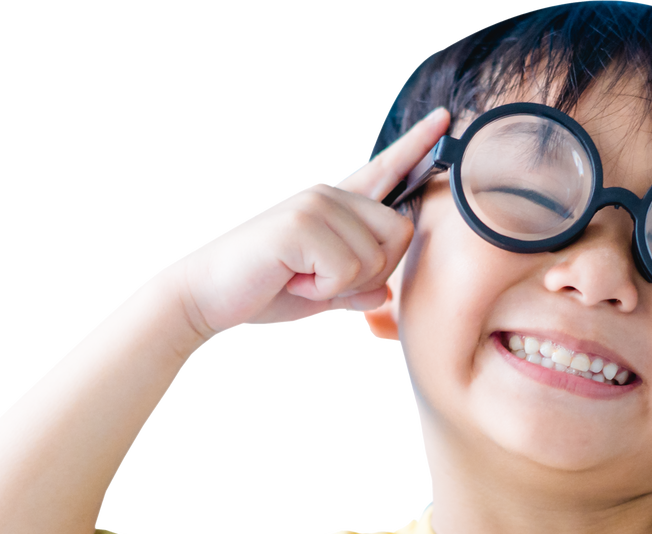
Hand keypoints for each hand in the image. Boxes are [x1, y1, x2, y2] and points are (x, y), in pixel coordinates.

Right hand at [165, 107, 450, 338]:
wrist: (206, 294)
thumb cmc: (260, 288)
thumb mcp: (319, 291)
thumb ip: (354, 288)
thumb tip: (382, 294)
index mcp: (335, 205)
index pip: (384, 169)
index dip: (417, 146)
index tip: (445, 120)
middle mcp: (329, 196)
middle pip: (400, 233)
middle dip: (373, 271)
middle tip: (323, 279)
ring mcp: (315, 205)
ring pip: (376, 260)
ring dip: (342, 286)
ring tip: (301, 277)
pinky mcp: (301, 225)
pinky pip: (347, 273)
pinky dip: (323, 291)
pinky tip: (292, 279)